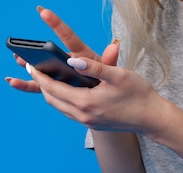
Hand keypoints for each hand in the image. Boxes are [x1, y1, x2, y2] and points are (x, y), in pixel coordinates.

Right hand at [6, 6, 114, 91]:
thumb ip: (110, 60)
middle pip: (48, 52)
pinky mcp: (54, 85)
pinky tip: (11, 80)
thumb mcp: (112, 70)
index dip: (56, 24)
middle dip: (35, 48)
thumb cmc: (108, 78)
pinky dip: (25, 84)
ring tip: (16, 57)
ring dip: (27, 63)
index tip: (43, 10)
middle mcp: (66, 60)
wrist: (107, 94)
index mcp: (80, 53)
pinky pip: (37, 85)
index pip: (68, 36)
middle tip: (22, 45)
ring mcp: (59, 73)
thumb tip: (114, 46)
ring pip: (40, 67)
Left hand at [29, 52, 162, 134]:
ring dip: (49, 92)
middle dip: (40, 83)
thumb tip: (72, 60)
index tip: (30, 63)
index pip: (53, 88)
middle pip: (52, 99)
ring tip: (44, 76)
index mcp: (86, 102)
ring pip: (59, 106)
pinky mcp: (92, 123)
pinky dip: (61, 98)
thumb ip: (94, 66)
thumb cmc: (138, 94)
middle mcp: (83, 115)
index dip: (39, 76)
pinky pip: (69, 110)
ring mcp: (87, 121)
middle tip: (33, 67)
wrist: (152, 118)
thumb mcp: (118, 75)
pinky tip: (64, 88)